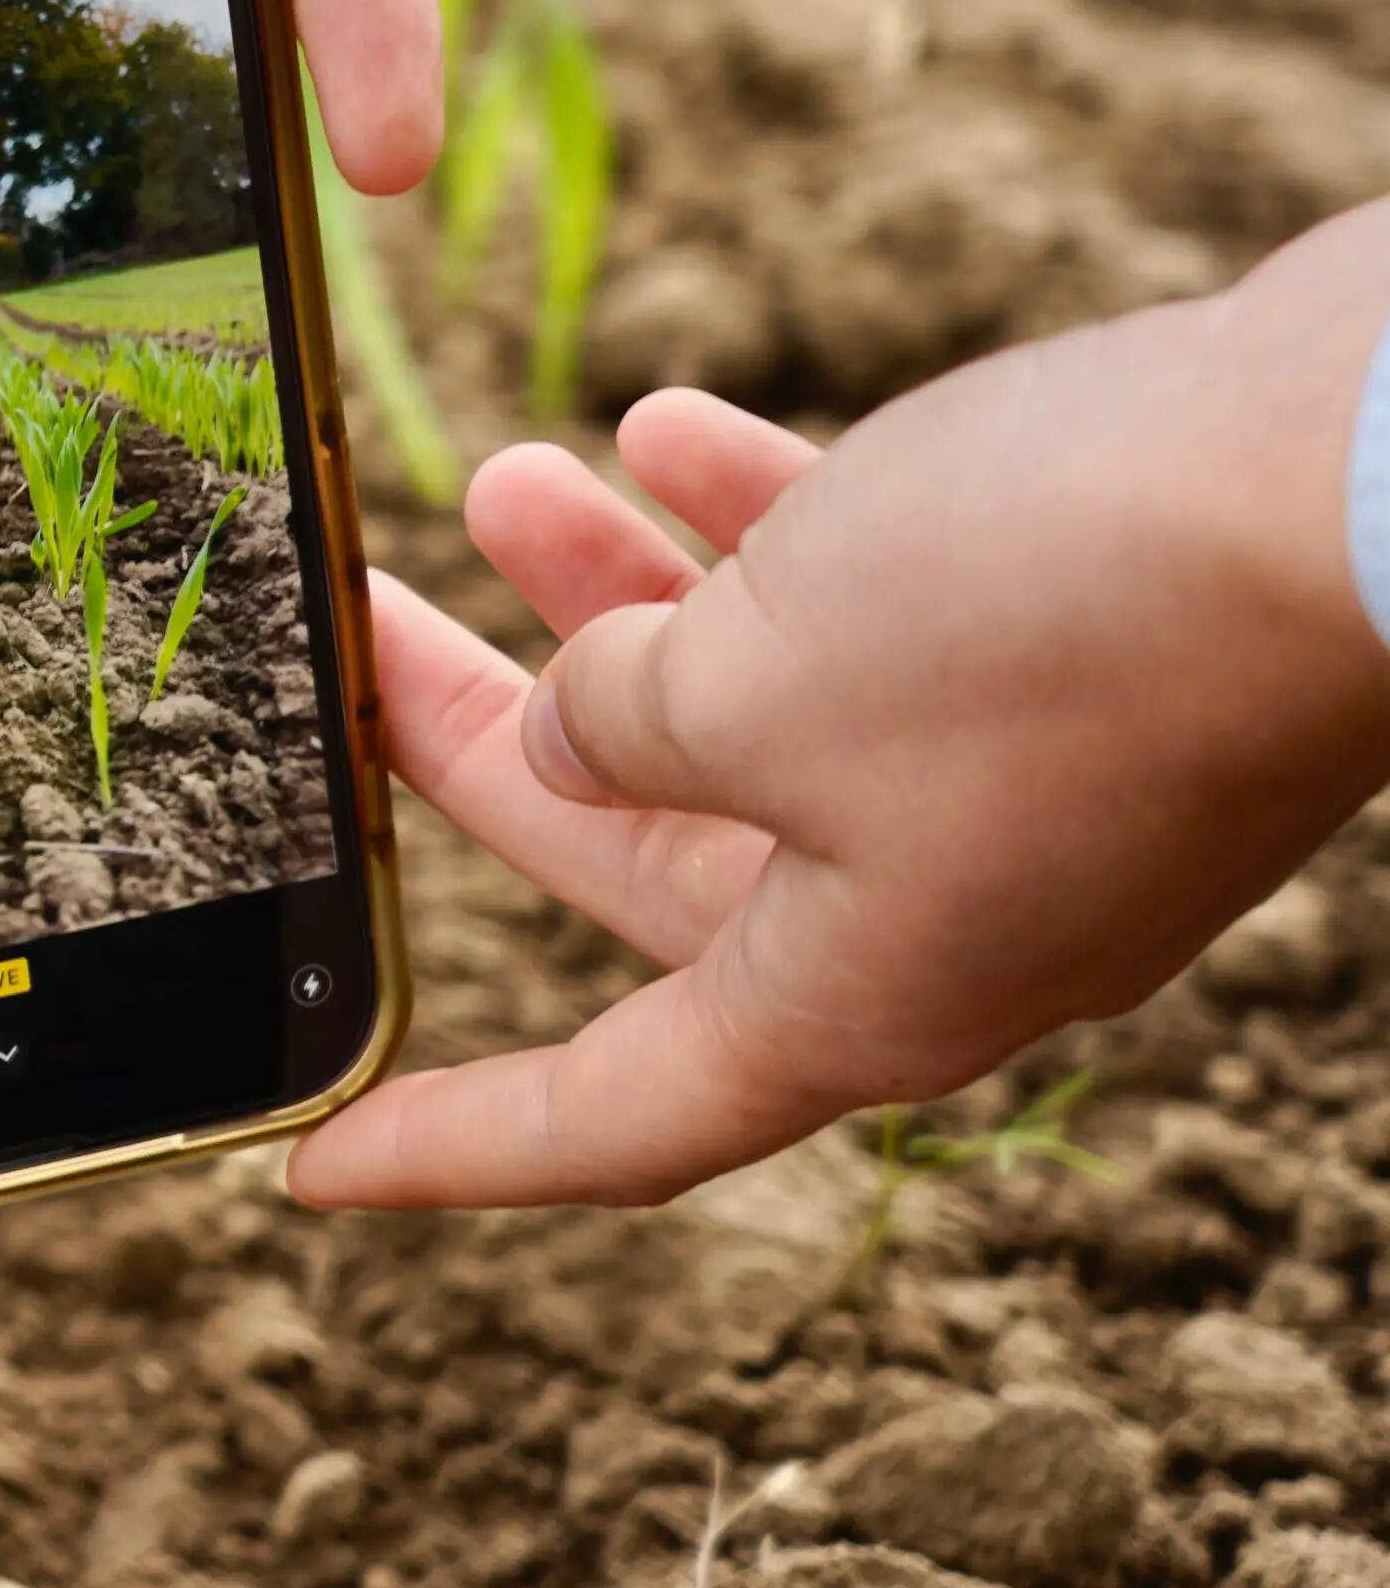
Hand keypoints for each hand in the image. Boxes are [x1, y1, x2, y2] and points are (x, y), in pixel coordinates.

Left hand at [293, 209, 1389, 1210]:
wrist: (1378, 471)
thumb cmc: (1061, 614)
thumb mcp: (755, 684)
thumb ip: (625, 722)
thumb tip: (587, 727)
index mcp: (859, 997)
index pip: (611, 1118)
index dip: (453, 1143)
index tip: (305, 1166)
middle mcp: (942, 918)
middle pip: (647, 864)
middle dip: (492, 741)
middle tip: (360, 628)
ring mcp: (1025, 788)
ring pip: (754, 711)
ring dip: (617, 596)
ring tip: (492, 473)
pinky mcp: (1086, 653)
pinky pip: (874, 615)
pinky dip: (767, 529)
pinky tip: (670, 421)